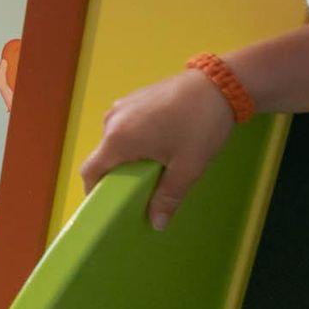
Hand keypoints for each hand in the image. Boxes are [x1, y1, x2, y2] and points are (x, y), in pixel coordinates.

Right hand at [79, 70, 236, 230]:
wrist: (217, 85)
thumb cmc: (200, 125)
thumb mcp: (187, 168)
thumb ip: (167, 197)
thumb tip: (156, 224)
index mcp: (119, 139)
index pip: (90, 171)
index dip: (94, 191)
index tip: (110, 205)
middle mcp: (112, 120)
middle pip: (104, 156)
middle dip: (120, 174)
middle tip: (146, 187)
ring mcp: (122, 106)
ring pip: (116, 140)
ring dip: (130, 155)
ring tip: (160, 162)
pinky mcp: (133, 98)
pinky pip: (125, 125)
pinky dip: (136, 139)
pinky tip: (163, 141)